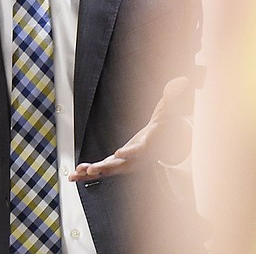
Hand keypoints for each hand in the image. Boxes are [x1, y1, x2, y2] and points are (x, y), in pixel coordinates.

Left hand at [69, 77, 191, 181]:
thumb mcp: (167, 112)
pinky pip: (101, 170)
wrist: (158, 145)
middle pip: (119, 166)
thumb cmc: (162, 128)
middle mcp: (134, 159)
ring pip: (107, 171)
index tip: (119, 153)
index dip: (130, 152)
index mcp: (146, 146)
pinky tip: (73, 175)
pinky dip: (87, 173)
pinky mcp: (115, 164)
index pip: (138, 150)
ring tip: (77, 174)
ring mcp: (124, 164)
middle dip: (105, 168)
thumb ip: (171, 98)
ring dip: (91, 172)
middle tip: (92, 170)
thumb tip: (182, 81)